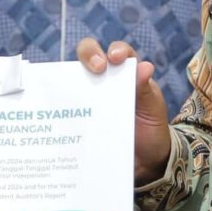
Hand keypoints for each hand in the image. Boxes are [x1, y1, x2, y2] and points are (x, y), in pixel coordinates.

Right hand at [74, 38, 170, 182]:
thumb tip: (145, 66)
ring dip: (70, 77)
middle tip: (96, 67)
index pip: (118, 52)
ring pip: (74, 77)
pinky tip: (60, 109)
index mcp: (127, 73)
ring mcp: (90, 96)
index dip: (115, 50)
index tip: (115, 59)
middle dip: (89, 54)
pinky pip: (68, 105)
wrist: (145, 160)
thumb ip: (145, 89)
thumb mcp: (152, 109)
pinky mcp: (81, 114)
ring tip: (73, 88)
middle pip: (90, 55)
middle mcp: (106, 80)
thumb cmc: (152, 128)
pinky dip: (62, 104)